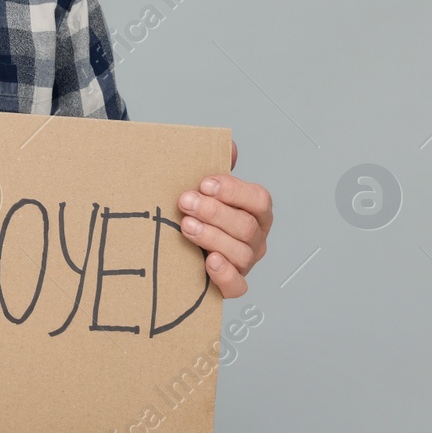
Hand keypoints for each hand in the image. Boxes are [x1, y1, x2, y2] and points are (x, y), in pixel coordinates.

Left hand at [177, 138, 271, 297]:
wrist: (173, 246)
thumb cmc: (195, 212)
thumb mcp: (203, 188)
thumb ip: (218, 166)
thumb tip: (230, 146)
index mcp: (255, 211)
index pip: (258, 199)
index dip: (234, 190)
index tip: (205, 183)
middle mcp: (255, 237)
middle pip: (247, 226)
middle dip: (215, 212)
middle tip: (185, 202)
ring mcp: (245, 262)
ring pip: (241, 253)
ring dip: (213, 237)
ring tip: (186, 226)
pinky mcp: (231, 284)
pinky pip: (238, 286)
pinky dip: (225, 275)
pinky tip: (208, 261)